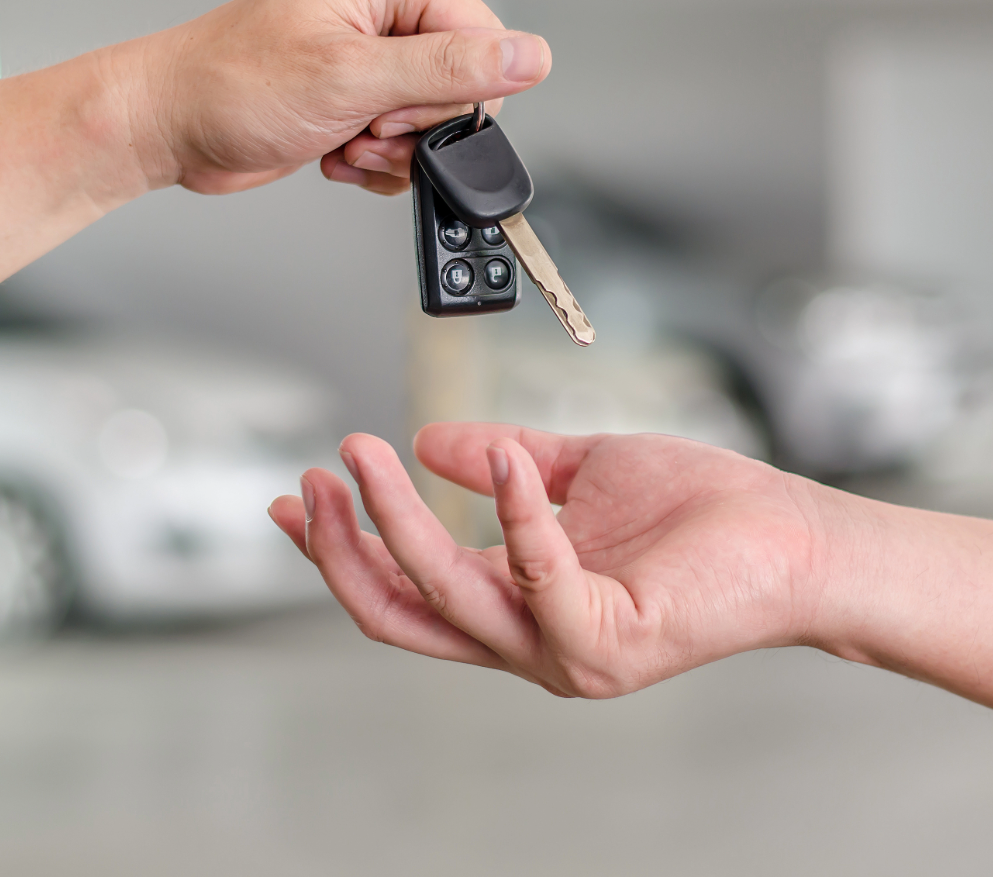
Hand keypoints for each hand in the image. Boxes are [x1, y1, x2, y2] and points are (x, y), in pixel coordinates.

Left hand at [122, 0, 550, 195]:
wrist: (173, 126)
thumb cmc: (233, 84)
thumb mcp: (351, 77)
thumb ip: (448, 69)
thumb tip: (530, 57)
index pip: (483, 40)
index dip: (451, 96)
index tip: (394, 114)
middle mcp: (391, 10)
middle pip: (463, 88)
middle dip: (415, 131)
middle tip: (363, 128)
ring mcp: (376, 56)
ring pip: (436, 126)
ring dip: (392, 155)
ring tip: (344, 142)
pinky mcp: (363, 97)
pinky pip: (407, 145)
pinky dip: (377, 164)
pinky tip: (338, 152)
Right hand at [270, 423, 829, 697]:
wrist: (791, 538)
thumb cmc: (696, 513)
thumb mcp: (577, 472)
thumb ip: (506, 460)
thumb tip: (434, 441)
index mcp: (514, 601)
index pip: (403, 588)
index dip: (342, 547)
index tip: (302, 494)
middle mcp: (526, 639)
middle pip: (400, 609)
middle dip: (342, 546)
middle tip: (318, 474)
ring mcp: (563, 652)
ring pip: (447, 594)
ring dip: (398, 521)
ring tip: (370, 455)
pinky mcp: (607, 641)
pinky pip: (539, 578)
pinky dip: (514, 512)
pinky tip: (503, 456)